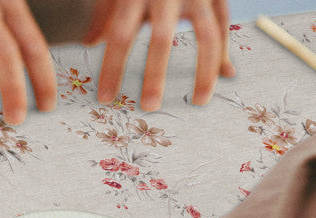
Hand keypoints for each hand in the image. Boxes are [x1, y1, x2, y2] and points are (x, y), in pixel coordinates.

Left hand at [84, 0, 236, 110]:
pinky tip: (224, 76)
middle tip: (148, 106)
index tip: (105, 98)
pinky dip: (225, 51)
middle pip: (161, 38)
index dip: (112, 68)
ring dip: (204, 71)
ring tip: (200, 101)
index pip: (120, 35)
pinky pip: (223, 25)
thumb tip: (90, 43)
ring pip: (206, 35)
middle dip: (154, 76)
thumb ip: (105, 13)